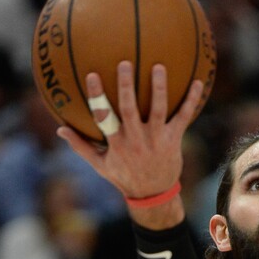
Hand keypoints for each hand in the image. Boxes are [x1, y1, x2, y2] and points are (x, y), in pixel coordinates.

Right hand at [56, 61, 203, 199]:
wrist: (153, 195)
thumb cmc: (124, 176)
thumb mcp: (100, 165)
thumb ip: (81, 145)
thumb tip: (60, 128)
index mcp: (117, 143)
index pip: (104, 116)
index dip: (98, 96)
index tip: (92, 75)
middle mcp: (137, 139)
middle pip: (130, 108)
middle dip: (127, 86)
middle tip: (125, 63)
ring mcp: (157, 139)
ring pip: (159, 109)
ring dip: (159, 88)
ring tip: (158, 67)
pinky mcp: (174, 140)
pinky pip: (184, 117)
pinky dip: (191, 101)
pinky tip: (198, 83)